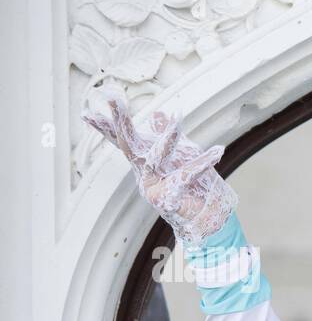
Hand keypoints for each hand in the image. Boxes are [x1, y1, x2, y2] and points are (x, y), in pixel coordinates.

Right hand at [82, 84, 237, 244]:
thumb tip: (158, 114)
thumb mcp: (182, 157)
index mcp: (144, 164)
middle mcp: (143, 176)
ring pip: (154, 160)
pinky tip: (217, 151)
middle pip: (128, 147)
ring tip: (178, 120)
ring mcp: (153, 189)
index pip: (122, 142)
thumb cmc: (194, 188)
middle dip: (120, 123)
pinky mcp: (169, 200)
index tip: (85, 112)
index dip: (105, 127)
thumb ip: (169, 138)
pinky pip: (186, 176)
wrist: (208, 219)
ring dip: (167, 140)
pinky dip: (202, 163)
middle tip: (112, 100)